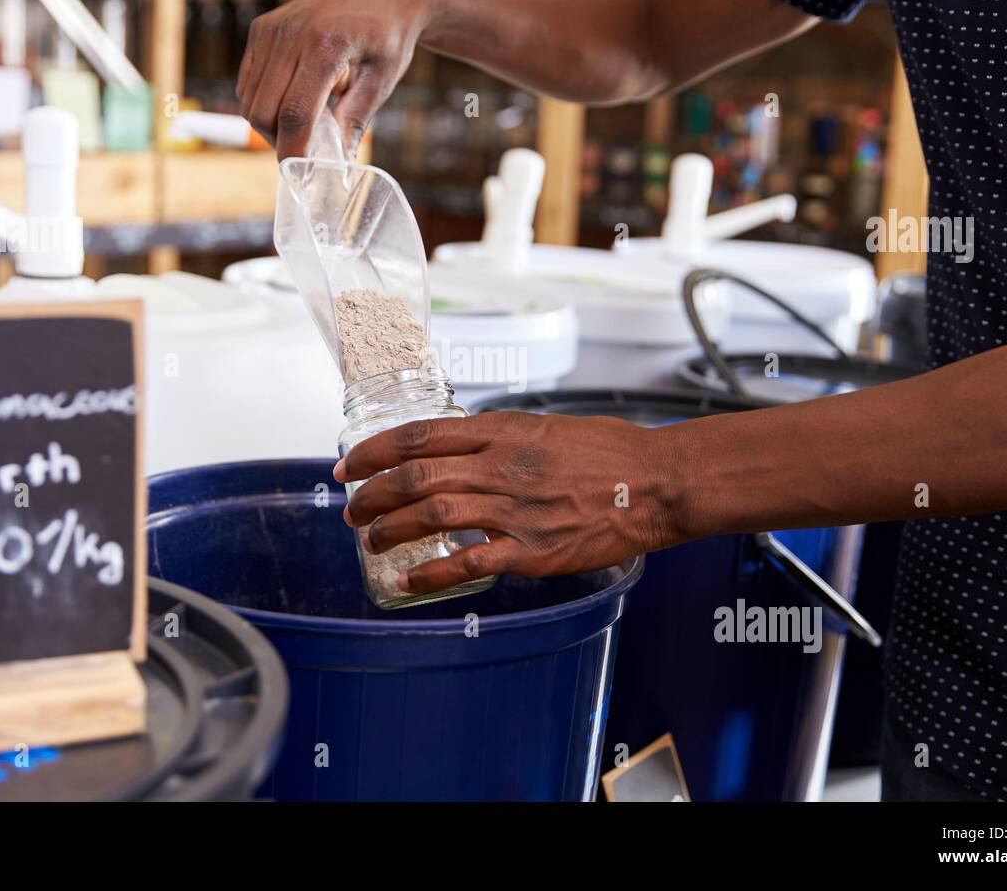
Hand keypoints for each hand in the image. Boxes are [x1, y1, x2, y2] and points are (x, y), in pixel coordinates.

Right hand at [236, 0, 432, 158]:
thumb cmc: (388, 36)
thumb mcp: (380, 81)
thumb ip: (353, 122)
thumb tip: (334, 165)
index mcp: (325, 45)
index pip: (295, 113)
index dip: (293, 151)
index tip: (299, 176)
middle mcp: (291, 33)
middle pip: (264, 111)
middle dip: (281, 141)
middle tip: (306, 151)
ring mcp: (272, 28)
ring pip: (250, 100)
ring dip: (271, 123)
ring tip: (304, 122)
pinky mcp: (262, 28)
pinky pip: (248, 82)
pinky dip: (263, 101)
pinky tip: (291, 101)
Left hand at [334, 412, 687, 594]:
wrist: (657, 484)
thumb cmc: (609, 453)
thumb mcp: (547, 426)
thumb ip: (501, 437)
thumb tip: (462, 448)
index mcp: (503, 431)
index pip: (420, 435)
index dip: (375, 451)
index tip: (349, 464)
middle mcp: (502, 467)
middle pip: (416, 477)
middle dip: (372, 495)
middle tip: (353, 508)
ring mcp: (515, 510)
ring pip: (432, 517)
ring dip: (390, 531)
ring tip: (372, 542)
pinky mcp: (532, 550)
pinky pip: (468, 564)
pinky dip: (430, 574)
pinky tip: (408, 580)